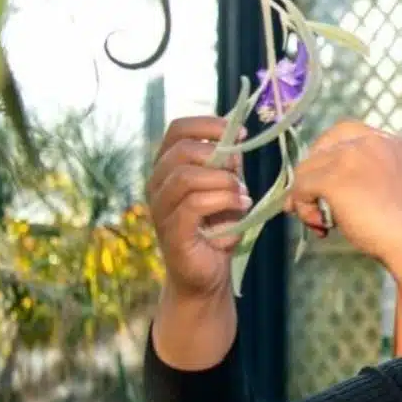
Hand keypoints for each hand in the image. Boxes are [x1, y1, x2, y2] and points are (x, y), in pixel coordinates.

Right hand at [146, 116, 251, 299]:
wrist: (208, 276)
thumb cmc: (217, 229)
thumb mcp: (225, 188)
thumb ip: (227, 164)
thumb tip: (237, 135)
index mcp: (168, 167)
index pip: (178, 130)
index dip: (208, 125)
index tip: (240, 133)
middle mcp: (157, 185)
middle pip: (182, 151)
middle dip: (218, 156)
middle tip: (240, 175)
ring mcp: (161, 209)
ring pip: (187, 177)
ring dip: (223, 182)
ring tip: (243, 195)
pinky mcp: (171, 232)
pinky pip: (193, 205)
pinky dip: (222, 201)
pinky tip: (241, 208)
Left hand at [286, 121, 401, 264]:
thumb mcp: (382, 187)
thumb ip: (354, 176)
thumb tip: (301, 189)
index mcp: (385, 140)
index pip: (340, 135)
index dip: (325, 158)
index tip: (323, 186)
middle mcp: (367, 141)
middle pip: (318, 152)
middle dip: (310, 181)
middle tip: (315, 212)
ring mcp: (349, 157)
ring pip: (305, 171)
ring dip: (306, 201)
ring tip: (323, 224)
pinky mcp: (334, 178)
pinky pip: (300, 189)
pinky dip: (304, 210)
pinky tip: (323, 228)